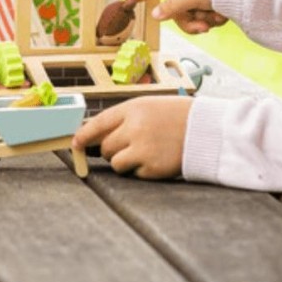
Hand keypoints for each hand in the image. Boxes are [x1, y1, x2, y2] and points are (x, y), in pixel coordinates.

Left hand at [72, 96, 192, 178]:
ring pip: (116, 163)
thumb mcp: (148, 107)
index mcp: (132, 109)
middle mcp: (134, 128)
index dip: (84, 135)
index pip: (99, 123)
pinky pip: (134, 173)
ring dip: (124, 161)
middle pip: (106, 146)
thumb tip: (99, 136)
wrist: (206, 130)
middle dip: (112, 149)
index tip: (75, 143)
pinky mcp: (152, 168)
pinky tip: (156, 158)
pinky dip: (141, 170)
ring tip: (144, 152)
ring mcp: (143, 149)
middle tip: (128, 146)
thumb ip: (124, 118)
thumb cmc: (175, 116)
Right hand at [127, 0, 227, 34]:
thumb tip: (155, 15)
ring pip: (190, 19)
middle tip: (202, 26)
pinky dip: (213, 20)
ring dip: (203, 22)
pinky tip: (223, 14)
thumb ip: (171, 6)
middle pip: (175, 12)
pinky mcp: (210, 5)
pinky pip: (203, 20)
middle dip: (190, 22)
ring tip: (217, 17)